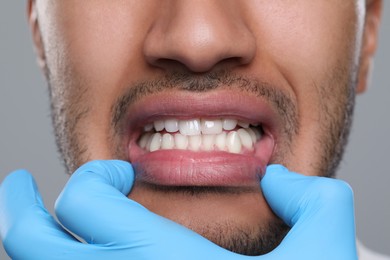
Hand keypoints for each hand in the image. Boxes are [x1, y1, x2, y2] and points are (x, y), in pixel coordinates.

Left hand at [0, 160, 356, 258]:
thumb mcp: (325, 257)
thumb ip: (314, 201)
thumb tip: (277, 178)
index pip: (84, 199)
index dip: (97, 173)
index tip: (122, 174)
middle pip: (28, 240)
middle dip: (18, 204)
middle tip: (19, 184)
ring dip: (20, 245)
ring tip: (25, 223)